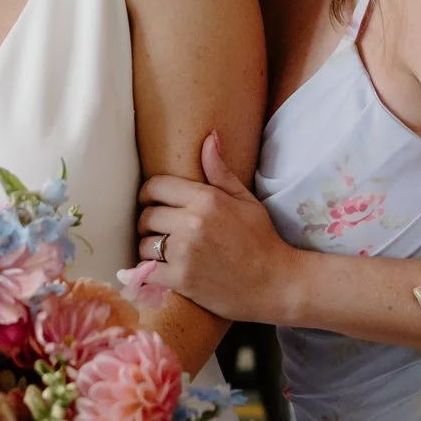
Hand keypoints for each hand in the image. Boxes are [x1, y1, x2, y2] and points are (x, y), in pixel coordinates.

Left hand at [135, 131, 292, 323]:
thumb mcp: (246, 200)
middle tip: (158, 231)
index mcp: (207, 199)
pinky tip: (162, 271)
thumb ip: (220, 171)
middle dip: (149, 223)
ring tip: (163, 253)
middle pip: (147, 216)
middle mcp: (192, 222)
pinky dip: (151, 272)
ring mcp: (185, 252)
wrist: (276, 283)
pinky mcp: (181, 279)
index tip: (151, 203)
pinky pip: (147, 271)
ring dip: (150, 249)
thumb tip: (209, 137)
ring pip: (144, 244)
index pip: (155, 186)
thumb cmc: (261, 240)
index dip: (148, 194)